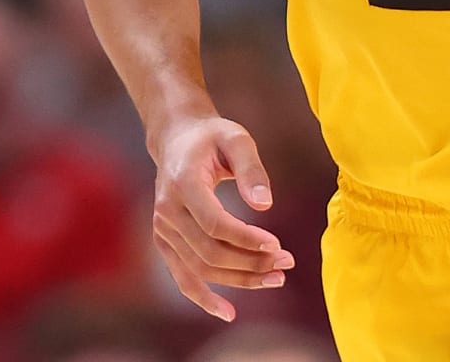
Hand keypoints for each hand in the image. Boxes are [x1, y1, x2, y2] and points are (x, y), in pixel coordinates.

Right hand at [151, 116, 292, 321]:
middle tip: (287, 261)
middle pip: (209, 251)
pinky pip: (183, 277)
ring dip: (239, 280)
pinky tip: (229, 312)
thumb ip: (252, 169)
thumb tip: (266, 205)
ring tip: (277, 278)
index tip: (277, 244)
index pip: (214, 223)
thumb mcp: (237, 138)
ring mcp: (162, 229)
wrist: (177, 139)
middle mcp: (167, 210)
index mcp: (183, 183)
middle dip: (250, 263)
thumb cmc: (212, 137)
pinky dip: (204, 298)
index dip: (246, 238)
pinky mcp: (165, 242)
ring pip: (199, 268)